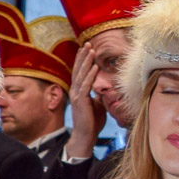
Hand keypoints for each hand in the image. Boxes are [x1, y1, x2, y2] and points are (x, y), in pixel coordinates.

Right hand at [64, 45, 104, 159]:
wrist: (86, 135)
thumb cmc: (92, 122)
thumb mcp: (97, 105)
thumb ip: (98, 95)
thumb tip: (103, 88)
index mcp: (79, 91)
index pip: (80, 72)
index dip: (83, 60)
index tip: (87, 48)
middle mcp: (76, 91)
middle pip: (79, 69)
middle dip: (83, 56)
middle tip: (87, 43)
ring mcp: (77, 95)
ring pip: (82, 74)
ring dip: (87, 62)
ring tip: (91, 50)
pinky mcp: (81, 101)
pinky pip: (86, 85)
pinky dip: (91, 75)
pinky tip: (95, 67)